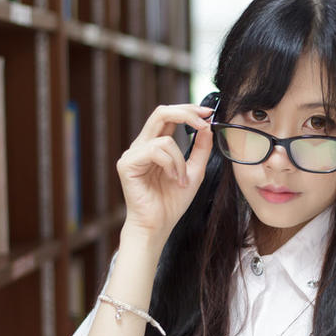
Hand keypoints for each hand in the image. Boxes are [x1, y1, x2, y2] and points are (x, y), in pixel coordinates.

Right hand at [116, 104, 213, 241]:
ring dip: (180, 160)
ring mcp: (132, 154)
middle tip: (204, 121)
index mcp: (154, 145)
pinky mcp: (127, 164)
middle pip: (160, 113)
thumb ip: (200, 149)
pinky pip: (155, 151)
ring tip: (182, 179)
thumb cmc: (172, 202)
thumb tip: (207, 126)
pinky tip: (172, 179)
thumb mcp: (194, 171)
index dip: (188, 110)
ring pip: (164, 139)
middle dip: (186, 114)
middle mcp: (141, 145)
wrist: (158, 225)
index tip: (208, 113)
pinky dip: (171, 165)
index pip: (168, 117)